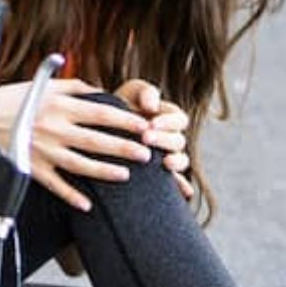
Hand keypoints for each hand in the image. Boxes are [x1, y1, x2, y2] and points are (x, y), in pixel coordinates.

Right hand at [0, 78, 153, 211]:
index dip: (124, 120)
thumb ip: (75, 88)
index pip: (100, 112)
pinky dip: (70, 196)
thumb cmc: (13, 100)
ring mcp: (42, 150)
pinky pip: (54, 185)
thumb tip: (102, 92)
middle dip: (123, 147)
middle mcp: (52, 128)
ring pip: (79, 164)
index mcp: (58, 105)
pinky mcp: (31, 168)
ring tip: (125, 176)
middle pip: (95, 140)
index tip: (144, 125)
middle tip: (146, 154)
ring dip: (104, 171)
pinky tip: (87, 205)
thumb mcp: (44, 86)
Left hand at [114, 78, 194, 200]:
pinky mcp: (159, 174)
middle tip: (146, 139)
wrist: (100, 129)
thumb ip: (146, 92)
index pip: (179, 119)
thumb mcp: (131, 93)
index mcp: (168, 117)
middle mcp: (171, 138)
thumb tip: (152, 105)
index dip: (168, 121)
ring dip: (176, 161)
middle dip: (164, 139)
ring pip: (181, 160)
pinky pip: (176, 182)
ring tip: (165, 162)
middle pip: (178, 140)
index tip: (151, 123)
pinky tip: (185, 193)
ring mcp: (166, 156)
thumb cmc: (119, 105)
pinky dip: (181, 187)